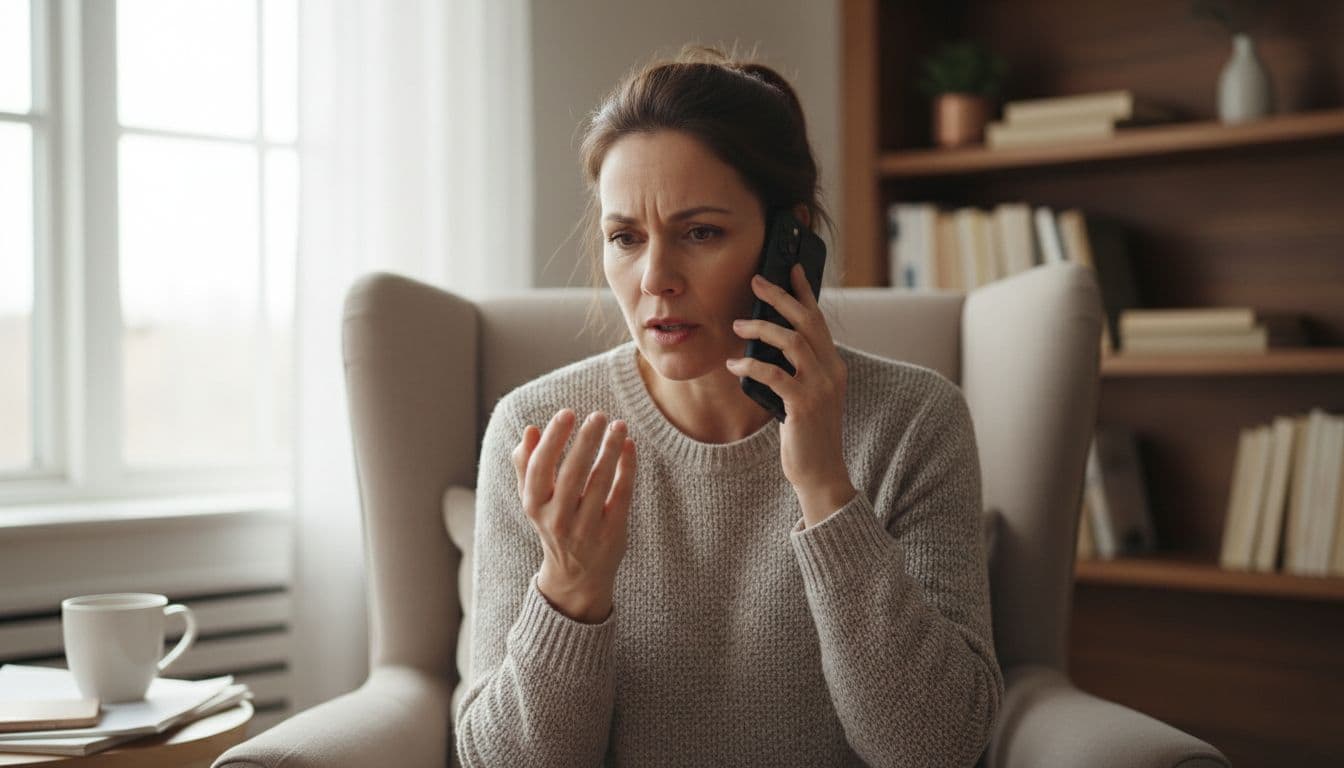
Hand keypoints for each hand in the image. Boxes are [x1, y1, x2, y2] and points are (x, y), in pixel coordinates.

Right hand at [512, 408, 636, 621]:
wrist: (576, 575)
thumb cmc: (554, 522)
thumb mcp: (533, 499)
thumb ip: (526, 465)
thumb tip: (530, 430)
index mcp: (534, 506)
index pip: (540, 468)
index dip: (553, 439)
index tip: (567, 413)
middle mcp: (557, 519)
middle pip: (572, 473)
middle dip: (586, 440)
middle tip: (598, 414)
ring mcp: (586, 528)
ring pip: (600, 481)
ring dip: (610, 448)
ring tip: (619, 425)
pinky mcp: (612, 533)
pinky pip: (622, 494)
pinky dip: (627, 467)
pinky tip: (629, 446)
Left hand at [728, 264, 854, 525]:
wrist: (821, 474)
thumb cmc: (807, 434)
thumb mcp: (807, 395)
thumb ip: (797, 370)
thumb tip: (767, 344)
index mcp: (834, 366)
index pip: (820, 320)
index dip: (805, 292)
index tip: (791, 268)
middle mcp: (831, 371)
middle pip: (807, 321)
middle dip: (781, 296)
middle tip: (756, 280)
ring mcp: (820, 388)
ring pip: (791, 342)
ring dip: (761, 328)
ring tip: (737, 323)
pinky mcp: (803, 406)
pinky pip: (773, 374)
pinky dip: (751, 365)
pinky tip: (734, 364)